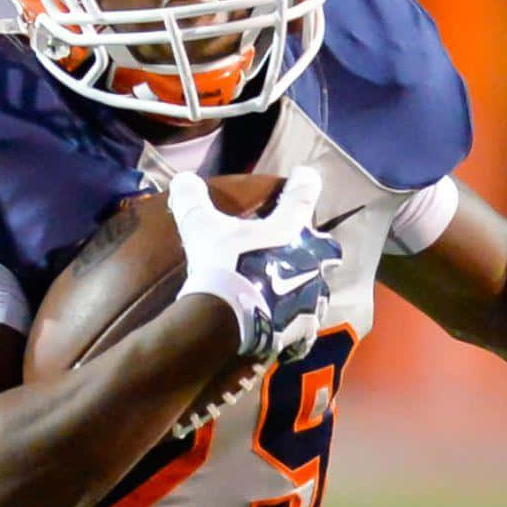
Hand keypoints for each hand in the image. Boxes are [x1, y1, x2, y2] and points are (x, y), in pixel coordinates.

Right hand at [169, 166, 342, 363]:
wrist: (226, 318)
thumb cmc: (221, 264)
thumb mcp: (200, 226)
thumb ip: (193, 200)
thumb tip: (182, 179)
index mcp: (290, 230)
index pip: (304, 196)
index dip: (305, 183)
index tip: (306, 175)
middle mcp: (311, 261)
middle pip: (324, 248)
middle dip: (314, 247)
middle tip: (299, 249)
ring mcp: (311, 296)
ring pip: (318, 289)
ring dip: (307, 288)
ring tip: (292, 294)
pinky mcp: (304, 328)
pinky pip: (306, 328)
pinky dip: (298, 328)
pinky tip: (289, 331)